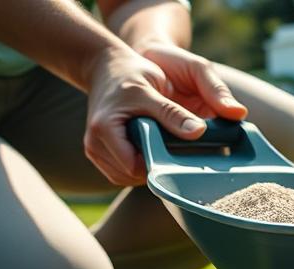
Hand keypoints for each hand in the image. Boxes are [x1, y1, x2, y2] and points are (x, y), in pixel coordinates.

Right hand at [82, 45, 246, 185]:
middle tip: (175, 154)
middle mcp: (94, 144)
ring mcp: (95, 150)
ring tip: (163, 151)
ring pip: (126, 177)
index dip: (158, 166)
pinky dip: (138, 165)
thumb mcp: (152, 90)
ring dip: (146, 169)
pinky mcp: (100, 152)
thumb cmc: (130, 73)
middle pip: (131, 176)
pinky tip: (151, 151)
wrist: (106, 66)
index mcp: (104, 129)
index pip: (135, 167)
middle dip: (154, 168)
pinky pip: (121, 171)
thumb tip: (199, 132)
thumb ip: (173, 113)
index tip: (179, 157)